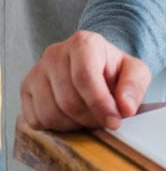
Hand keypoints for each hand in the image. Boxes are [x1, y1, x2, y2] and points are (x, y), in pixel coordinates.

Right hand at [20, 31, 150, 131]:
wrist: (95, 67)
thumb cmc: (114, 70)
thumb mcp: (135, 72)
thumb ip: (134, 85)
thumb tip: (125, 107)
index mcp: (83, 42)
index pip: (85, 77)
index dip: (100, 104)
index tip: (114, 121)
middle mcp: (55, 53)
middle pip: (68, 100)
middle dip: (89, 118)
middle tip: (104, 121)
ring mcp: (37, 71)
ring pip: (50, 113)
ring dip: (73, 125)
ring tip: (89, 118)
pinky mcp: (25, 89)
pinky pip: (36, 120)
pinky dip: (56, 128)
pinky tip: (72, 118)